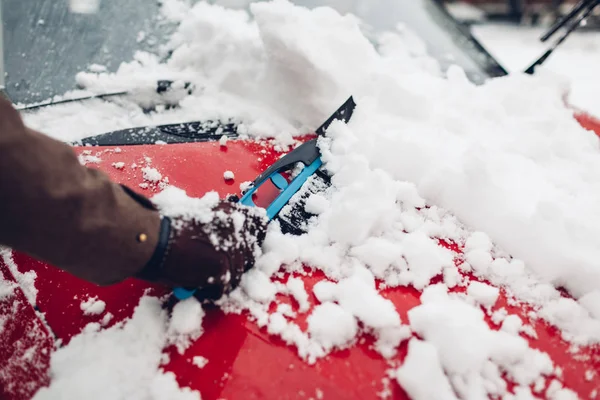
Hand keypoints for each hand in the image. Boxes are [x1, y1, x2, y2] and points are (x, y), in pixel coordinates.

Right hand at [137, 199, 267, 300]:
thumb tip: (224, 235)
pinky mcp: (222, 269)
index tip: (245, 246)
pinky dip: (210, 292)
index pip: (258, 224)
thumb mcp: (196, 213)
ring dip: (221, 279)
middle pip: (251, 253)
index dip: (253, 237)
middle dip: (237, 262)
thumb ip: (215, 223)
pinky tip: (196, 285)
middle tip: (217, 267)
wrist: (151, 238)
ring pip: (237, 274)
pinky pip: (223, 289)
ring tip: (201, 275)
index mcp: (229, 211)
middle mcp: (236, 228)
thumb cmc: (162, 226)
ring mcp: (231, 249)